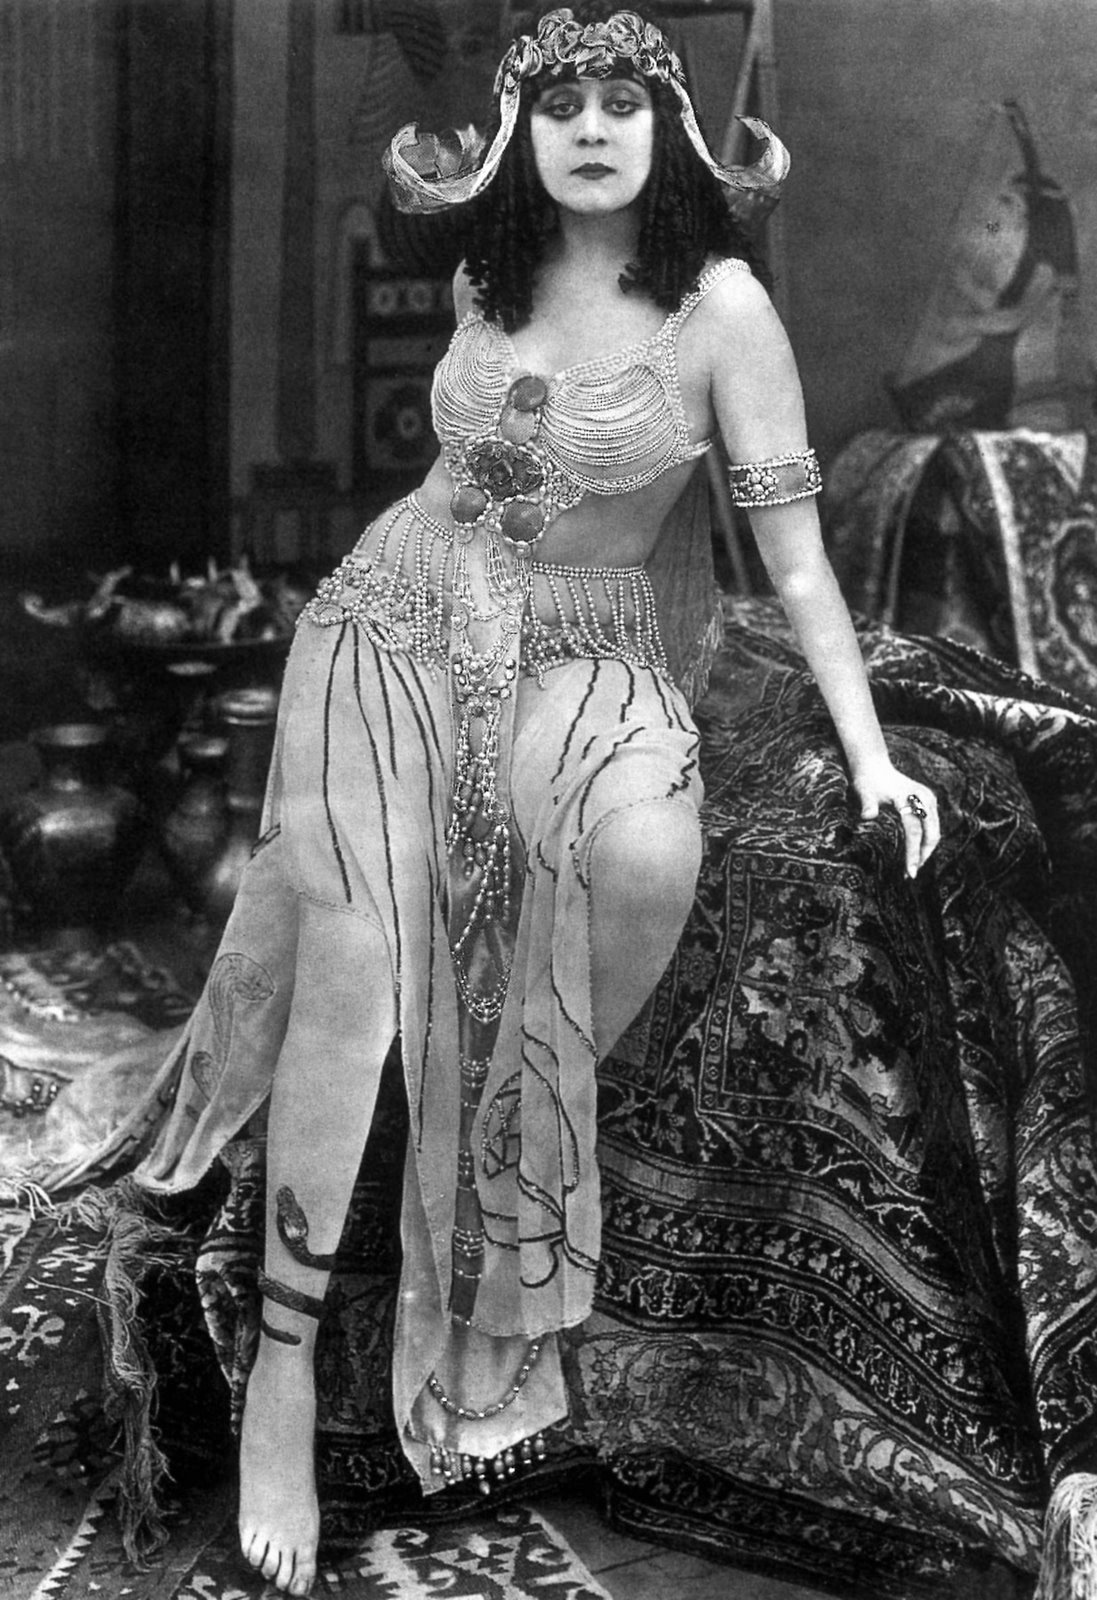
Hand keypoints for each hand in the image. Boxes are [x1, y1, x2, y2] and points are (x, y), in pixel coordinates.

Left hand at [853, 763, 939, 879]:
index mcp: (907, 796)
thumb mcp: (863, 791)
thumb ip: (867, 804)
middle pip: (930, 832)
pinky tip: (916, 854)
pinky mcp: (929, 801)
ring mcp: (928, 798)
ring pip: (934, 831)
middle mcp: (922, 797)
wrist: (874, 766)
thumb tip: (867, 816)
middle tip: (910, 874)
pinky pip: (932, 826)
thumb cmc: (867, 781)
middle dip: (922, 855)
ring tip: (912, 867)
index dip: (913, 852)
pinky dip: (926, 841)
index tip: (909, 872)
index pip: (913, 829)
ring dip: (926, 850)